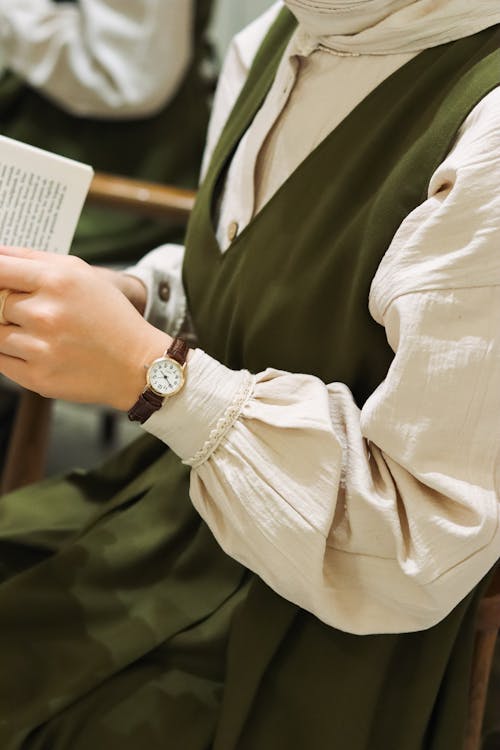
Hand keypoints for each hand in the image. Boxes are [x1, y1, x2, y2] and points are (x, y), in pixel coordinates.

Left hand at [0, 246, 171, 409]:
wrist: (136, 364)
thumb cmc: (109, 316)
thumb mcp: (80, 274)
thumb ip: (33, 258)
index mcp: (56, 280)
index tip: (1, 283)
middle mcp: (45, 313)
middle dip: (12, 308)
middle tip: (41, 315)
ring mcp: (39, 348)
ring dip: (12, 332)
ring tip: (46, 336)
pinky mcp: (37, 377)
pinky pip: (0, 361)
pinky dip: (12, 355)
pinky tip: (40, 352)